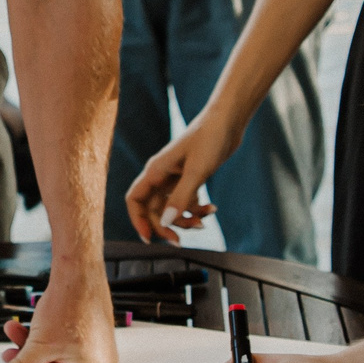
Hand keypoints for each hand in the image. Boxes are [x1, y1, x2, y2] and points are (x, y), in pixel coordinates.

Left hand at [0, 268, 117, 362]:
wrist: (78, 273)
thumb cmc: (68, 306)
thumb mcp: (38, 345)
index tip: (10, 355)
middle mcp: (103, 361)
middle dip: (29, 350)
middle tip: (11, 343)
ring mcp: (102, 345)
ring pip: (59, 350)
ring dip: (35, 340)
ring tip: (16, 327)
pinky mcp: (96, 331)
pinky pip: (68, 339)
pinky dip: (51, 332)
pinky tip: (39, 322)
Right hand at [126, 113, 243, 242]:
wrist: (228, 122)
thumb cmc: (210, 139)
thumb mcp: (197, 172)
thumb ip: (181, 198)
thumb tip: (166, 223)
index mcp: (156, 171)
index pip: (135, 200)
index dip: (138, 220)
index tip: (149, 238)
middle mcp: (162, 175)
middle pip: (153, 210)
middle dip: (166, 226)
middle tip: (180, 241)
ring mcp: (175, 178)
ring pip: (171, 208)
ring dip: (185, 219)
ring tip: (204, 222)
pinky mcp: (190, 178)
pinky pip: (187, 202)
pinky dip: (197, 209)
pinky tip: (212, 209)